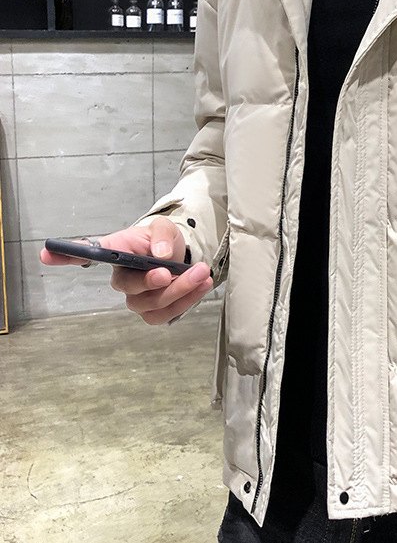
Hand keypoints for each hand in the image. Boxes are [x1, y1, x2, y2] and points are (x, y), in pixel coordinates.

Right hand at [39, 216, 212, 324]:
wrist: (178, 256)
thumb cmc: (161, 241)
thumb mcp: (163, 228)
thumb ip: (161, 236)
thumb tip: (161, 255)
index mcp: (114, 252)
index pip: (85, 254)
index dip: (66, 255)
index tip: (46, 253)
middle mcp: (121, 278)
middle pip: (130, 288)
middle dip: (153, 282)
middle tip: (172, 271)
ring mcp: (137, 298)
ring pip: (152, 304)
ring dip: (180, 290)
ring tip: (201, 273)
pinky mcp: (154, 311)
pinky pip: (167, 314)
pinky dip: (188, 300)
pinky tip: (203, 285)